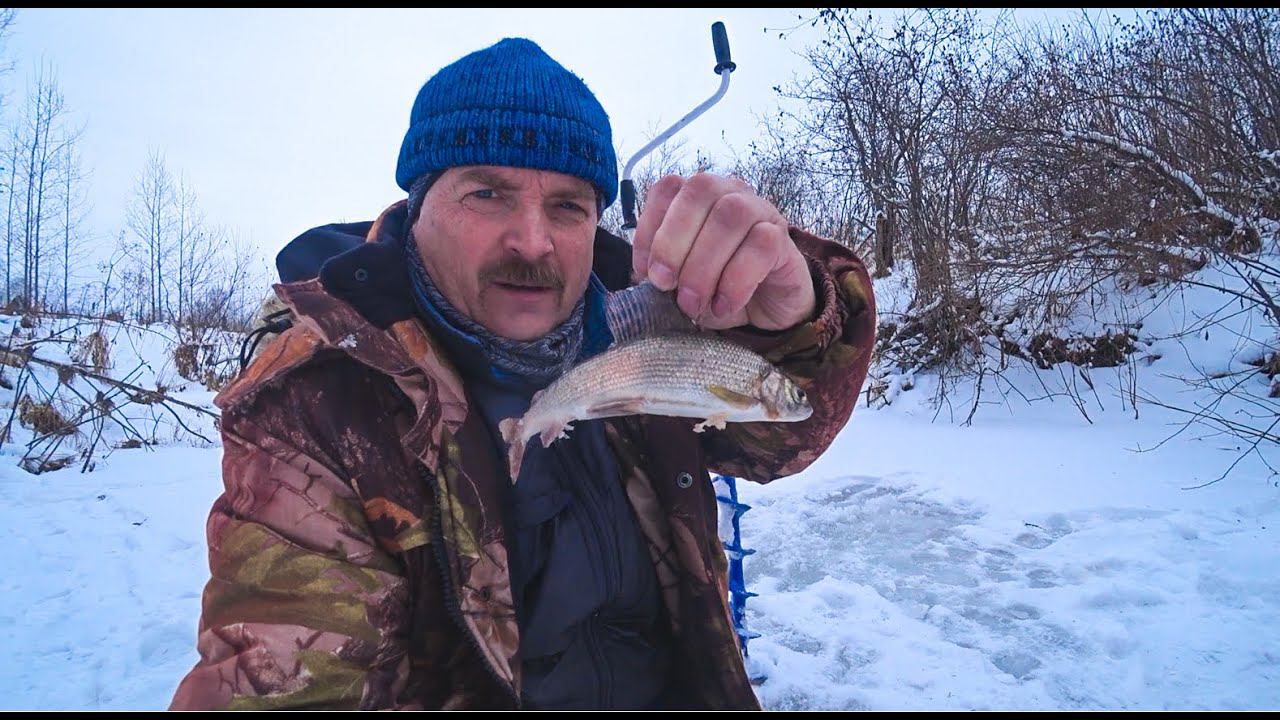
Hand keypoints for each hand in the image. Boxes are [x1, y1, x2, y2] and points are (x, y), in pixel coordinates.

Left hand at [631, 173, 814, 330]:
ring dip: (703, 265)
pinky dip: (735, 281)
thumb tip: (644, 276)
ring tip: (694, 303)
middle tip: (665, 286)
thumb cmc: (717, 287)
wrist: (765, 309)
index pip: (668, 188)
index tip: (644, 271)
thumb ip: (661, 271)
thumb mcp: (680, 281)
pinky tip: (723, 305)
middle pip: (700, 191)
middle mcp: (730, 193)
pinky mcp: (783, 239)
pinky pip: (761, 245)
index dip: (649, 227)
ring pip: (731, 215)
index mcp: (698, 196)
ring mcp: (761, 211)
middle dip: (673, 242)